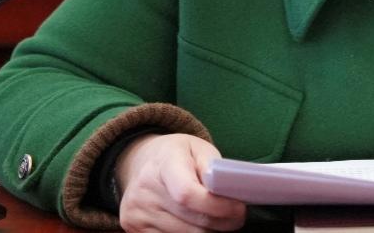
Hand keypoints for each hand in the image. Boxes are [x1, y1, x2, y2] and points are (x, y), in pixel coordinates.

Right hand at [114, 133, 247, 231]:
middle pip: (189, 219)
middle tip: (238, 219)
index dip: (216, 206)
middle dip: (221, 223)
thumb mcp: (199, 149)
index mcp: (163, 163)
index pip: (187, 193)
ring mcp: (137, 212)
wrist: (142, 162)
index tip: (239, 208)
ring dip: (208, 232)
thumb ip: (214, 169)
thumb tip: (230, 192)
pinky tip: (201, 226)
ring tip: (221, 221)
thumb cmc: (178, 155)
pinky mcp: (134, 228)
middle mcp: (145, 189)